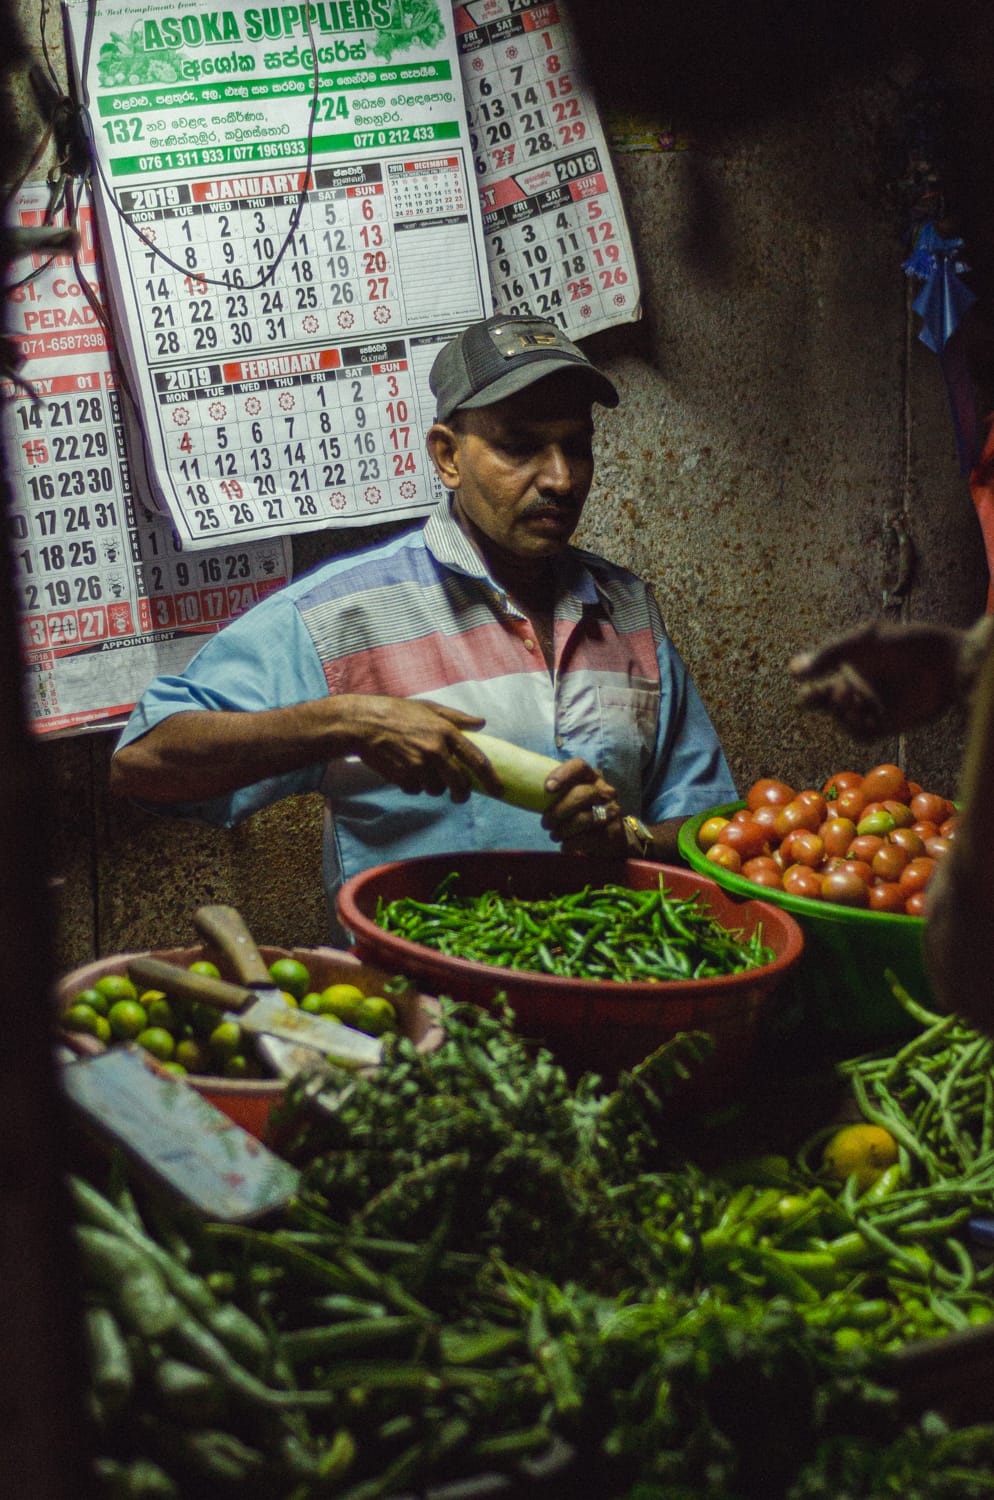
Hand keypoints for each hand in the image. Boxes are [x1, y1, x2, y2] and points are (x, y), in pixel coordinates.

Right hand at [347, 697, 503, 801]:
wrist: (363, 723)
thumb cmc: (397, 712)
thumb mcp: (429, 707)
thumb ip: (457, 717)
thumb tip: (481, 722)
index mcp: (446, 731)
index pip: (476, 760)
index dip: (490, 779)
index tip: (499, 791)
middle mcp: (435, 750)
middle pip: (459, 783)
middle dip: (461, 794)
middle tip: (458, 795)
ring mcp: (419, 765)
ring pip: (436, 789)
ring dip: (432, 786)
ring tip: (419, 770)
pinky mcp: (403, 777)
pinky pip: (416, 790)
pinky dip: (413, 786)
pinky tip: (403, 771)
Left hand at [540, 757, 628, 854]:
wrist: (610, 837)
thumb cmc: (581, 813)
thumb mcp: (571, 797)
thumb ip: (554, 792)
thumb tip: (514, 788)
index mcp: (591, 777)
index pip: (579, 766)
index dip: (563, 775)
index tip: (547, 788)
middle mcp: (605, 791)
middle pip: (581, 795)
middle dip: (559, 811)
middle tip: (545, 823)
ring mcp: (612, 811)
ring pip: (584, 819)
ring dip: (563, 830)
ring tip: (554, 835)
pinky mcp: (613, 832)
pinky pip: (588, 838)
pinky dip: (571, 843)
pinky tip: (565, 846)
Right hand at [788, 620, 965, 739]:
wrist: (944, 665)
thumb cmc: (904, 645)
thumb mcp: (863, 642)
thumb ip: (828, 654)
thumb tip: (792, 670)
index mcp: (851, 665)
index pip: (819, 677)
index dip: (807, 681)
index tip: (801, 679)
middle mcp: (859, 687)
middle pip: (824, 702)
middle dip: (814, 701)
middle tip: (810, 698)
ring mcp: (872, 707)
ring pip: (841, 720)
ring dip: (840, 713)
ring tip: (850, 699)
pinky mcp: (887, 726)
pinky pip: (861, 735)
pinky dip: (855, 728)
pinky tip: (861, 715)